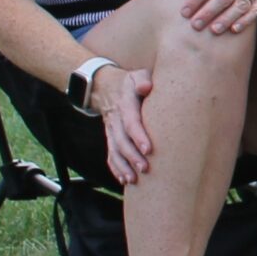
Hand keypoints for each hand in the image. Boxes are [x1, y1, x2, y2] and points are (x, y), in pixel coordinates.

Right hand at [93, 65, 157, 184]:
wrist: (107, 86)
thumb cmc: (133, 82)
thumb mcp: (138, 75)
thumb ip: (144, 80)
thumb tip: (146, 87)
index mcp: (125, 103)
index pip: (131, 121)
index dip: (138, 135)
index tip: (149, 149)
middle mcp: (116, 119)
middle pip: (121, 140)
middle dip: (132, 156)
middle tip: (145, 168)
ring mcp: (111, 130)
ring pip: (114, 150)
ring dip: (123, 166)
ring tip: (133, 179)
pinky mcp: (110, 137)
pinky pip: (110, 154)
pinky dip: (115, 168)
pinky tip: (124, 180)